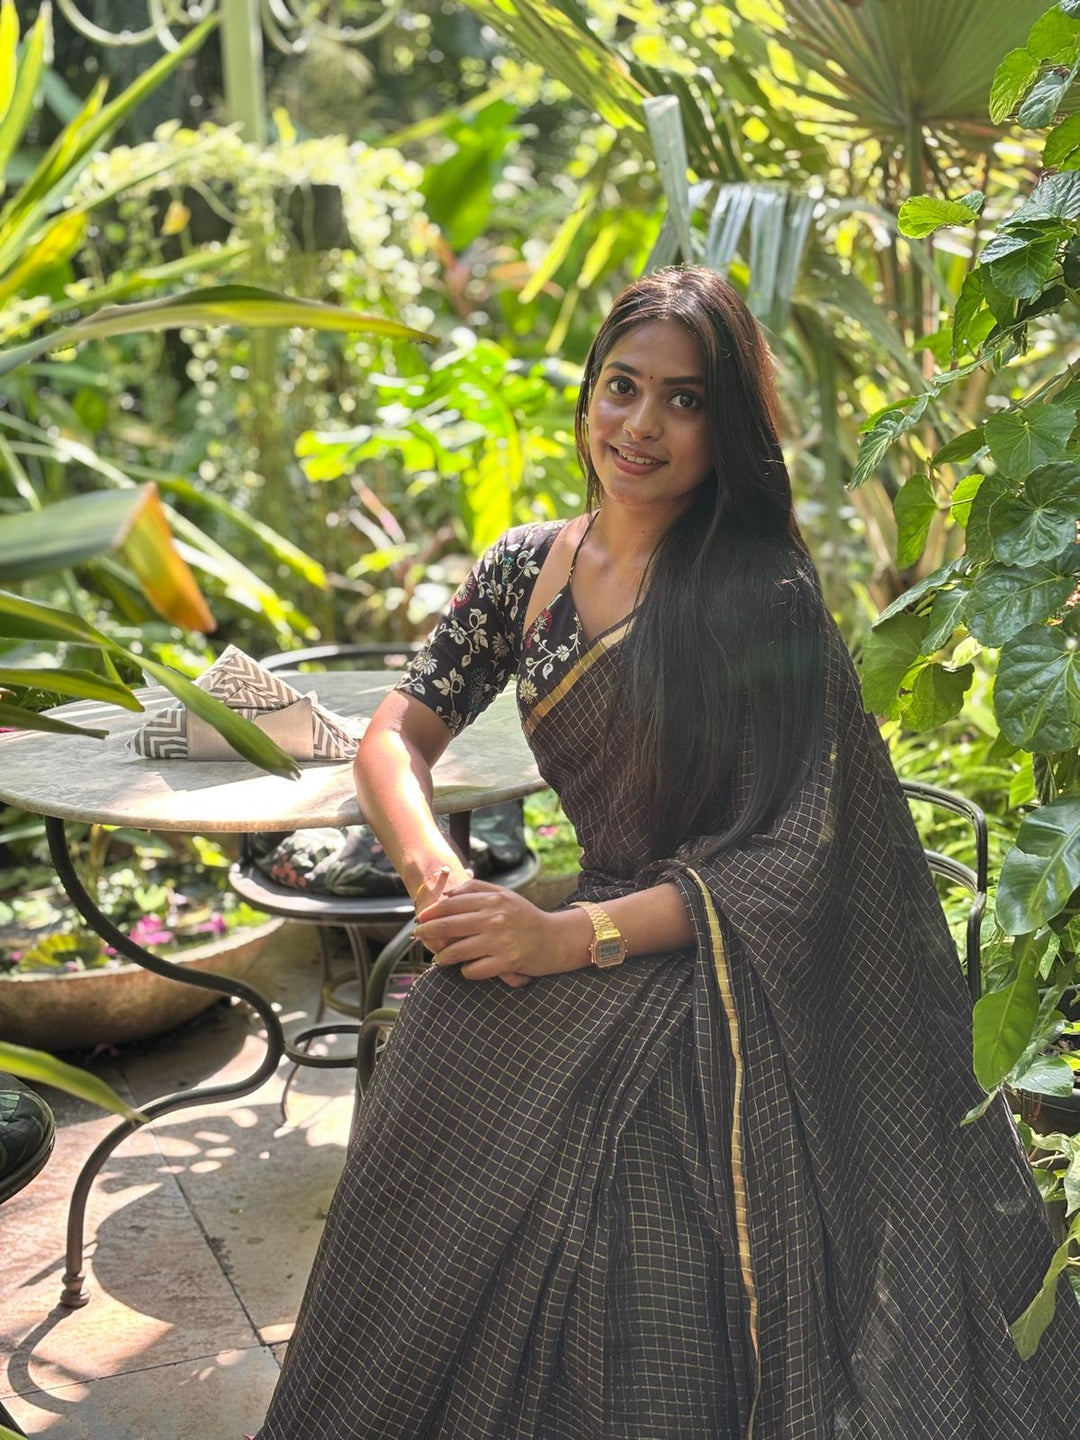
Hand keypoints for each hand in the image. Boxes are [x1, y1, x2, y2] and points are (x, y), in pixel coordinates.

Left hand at [416, 879, 588, 986]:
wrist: (556, 939)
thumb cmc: (526, 917)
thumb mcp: (505, 895)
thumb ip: (476, 889)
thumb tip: (446, 895)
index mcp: (493, 900)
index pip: (451, 904)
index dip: (431, 912)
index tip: (420, 919)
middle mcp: (494, 919)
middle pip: (448, 926)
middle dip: (427, 932)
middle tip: (418, 936)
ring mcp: (499, 942)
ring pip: (457, 951)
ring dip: (443, 956)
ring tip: (439, 958)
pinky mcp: (505, 963)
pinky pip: (473, 970)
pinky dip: (466, 971)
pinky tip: (467, 969)